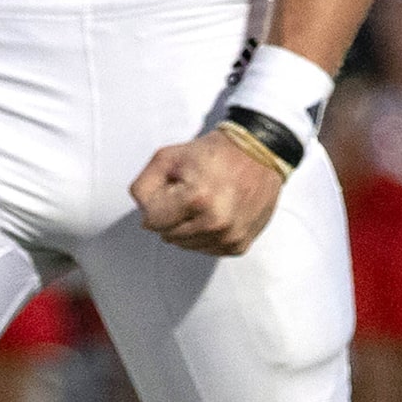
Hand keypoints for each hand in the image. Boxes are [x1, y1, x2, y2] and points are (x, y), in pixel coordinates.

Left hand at [131, 129, 284, 255]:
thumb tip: (143, 217)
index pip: (151, 222)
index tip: (170, 189)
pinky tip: (213, 213)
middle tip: (187, 193)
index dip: (156, 204)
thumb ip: (144, 187)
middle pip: (167, 235)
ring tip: (203, 202)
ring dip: (187, 227)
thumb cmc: (213, 153)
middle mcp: (215, 223)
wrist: (258, 153)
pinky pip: (206, 249)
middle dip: (171, 216)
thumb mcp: (168, 157)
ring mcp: (229, 237)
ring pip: (185, 245)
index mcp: (196, 199)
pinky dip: (204, 235)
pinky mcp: (239, 245)